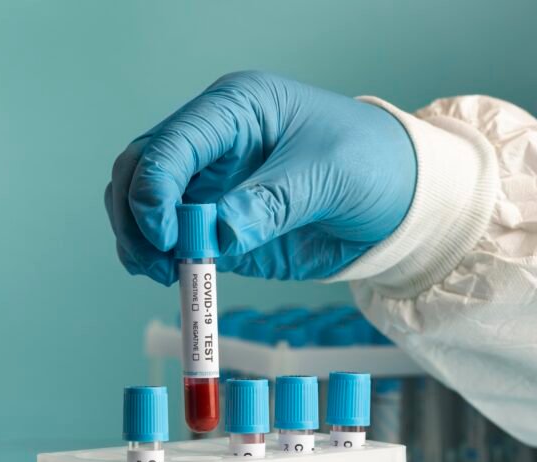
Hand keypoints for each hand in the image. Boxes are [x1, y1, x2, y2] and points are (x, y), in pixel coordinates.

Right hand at [105, 71, 416, 283]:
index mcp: (234, 110)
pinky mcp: (211, 223)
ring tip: (165, 273)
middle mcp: (210, 142)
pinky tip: (173, 276)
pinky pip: (164, 238)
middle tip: (159, 260)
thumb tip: (216, 236)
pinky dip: (157, 258)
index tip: (166, 235)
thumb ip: (270, 204)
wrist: (400, 199)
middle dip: (136, 215)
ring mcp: (206, 182)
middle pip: (139, 169)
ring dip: (138, 240)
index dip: (155, 188)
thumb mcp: (328, 176)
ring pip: (139, 203)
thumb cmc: (371, 164)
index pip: (171, 143)